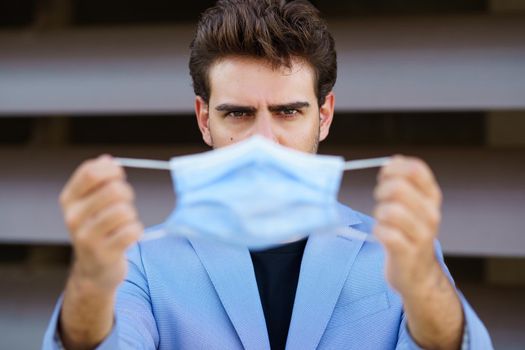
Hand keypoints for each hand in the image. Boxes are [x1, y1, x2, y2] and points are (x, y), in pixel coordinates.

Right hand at [60, 155, 142, 291]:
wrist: (94, 271)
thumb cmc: (97, 230)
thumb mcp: (89, 204)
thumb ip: (97, 181)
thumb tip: (107, 159)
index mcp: (69, 200)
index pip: (91, 173)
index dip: (112, 170)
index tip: (119, 176)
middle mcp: (74, 218)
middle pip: (113, 190)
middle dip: (126, 193)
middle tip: (125, 203)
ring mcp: (87, 237)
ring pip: (124, 211)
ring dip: (131, 215)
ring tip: (125, 222)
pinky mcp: (104, 254)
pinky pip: (132, 231)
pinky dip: (136, 231)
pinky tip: (128, 236)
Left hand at [373, 155, 442, 297]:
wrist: (418, 275)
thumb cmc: (409, 233)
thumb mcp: (413, 205)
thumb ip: (405, 181)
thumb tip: (395, 159)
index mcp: (432, 197)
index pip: (416, 169)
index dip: (394, 168)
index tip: (385, 177)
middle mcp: (431, 214)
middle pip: (399, 187)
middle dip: (382, 190)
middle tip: (381, 201)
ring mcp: (422, 235)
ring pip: (391, 211)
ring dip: (379, 213)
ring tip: (383, 220)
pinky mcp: (408, 253)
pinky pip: (386, 234)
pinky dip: (378, 231)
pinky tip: (382, 235)